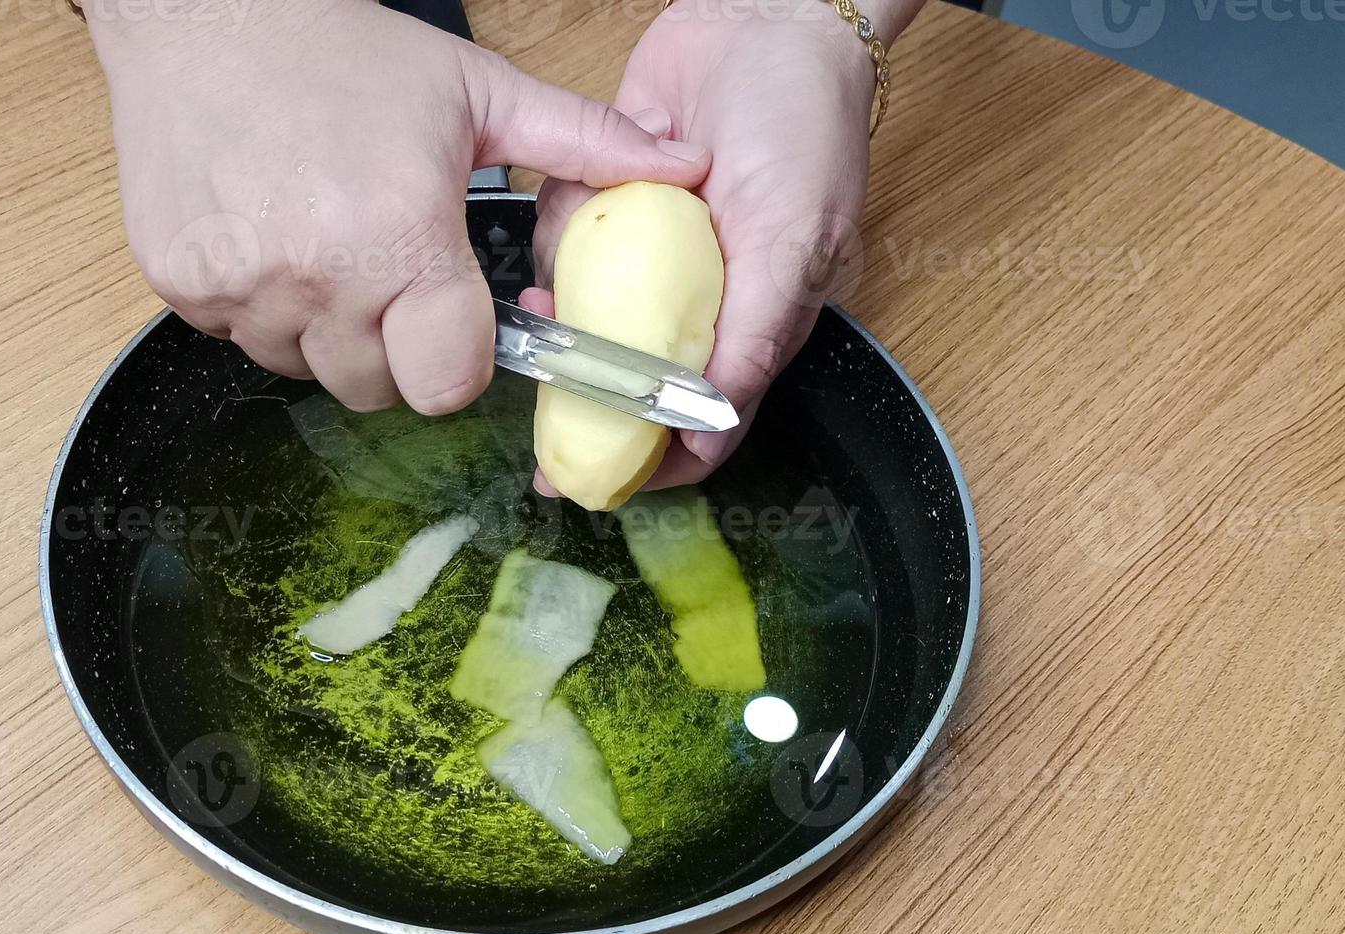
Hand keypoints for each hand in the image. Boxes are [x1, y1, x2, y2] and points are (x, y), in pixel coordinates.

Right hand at [85, 0, 710, 413]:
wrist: (204, 16)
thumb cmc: (343, 50)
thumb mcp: (478, 90)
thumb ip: (584, 143)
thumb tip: (685, 166)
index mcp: (399, 240)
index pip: (447, 382)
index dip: (459, 356)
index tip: (453, 313)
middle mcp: (315, 278)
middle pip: (378, 388)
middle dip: (396, 347)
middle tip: (390, 266)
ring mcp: (239, 289)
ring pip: (306, 368)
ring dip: (326, 328)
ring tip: (328, 240)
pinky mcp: (183, 286)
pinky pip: (239, 338)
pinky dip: (261, 305)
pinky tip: (273, 233)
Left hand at [529, 0, 920, 488]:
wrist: (767, 11)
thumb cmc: (806, 120)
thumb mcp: (793, 235)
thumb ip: (754, 334)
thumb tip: (714, 429)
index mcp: (758, 317)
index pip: (703, 415)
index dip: (652, 455)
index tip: (593, 475)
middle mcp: (703, 292)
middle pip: (633, 371)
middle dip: (584, 389)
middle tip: (538, 412)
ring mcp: (655, 246)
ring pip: (588, 304)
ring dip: (564, 300)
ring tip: (544, 297)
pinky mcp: (614, 198)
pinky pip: (567, 232)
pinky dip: (561, 224)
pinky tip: (570, 207)